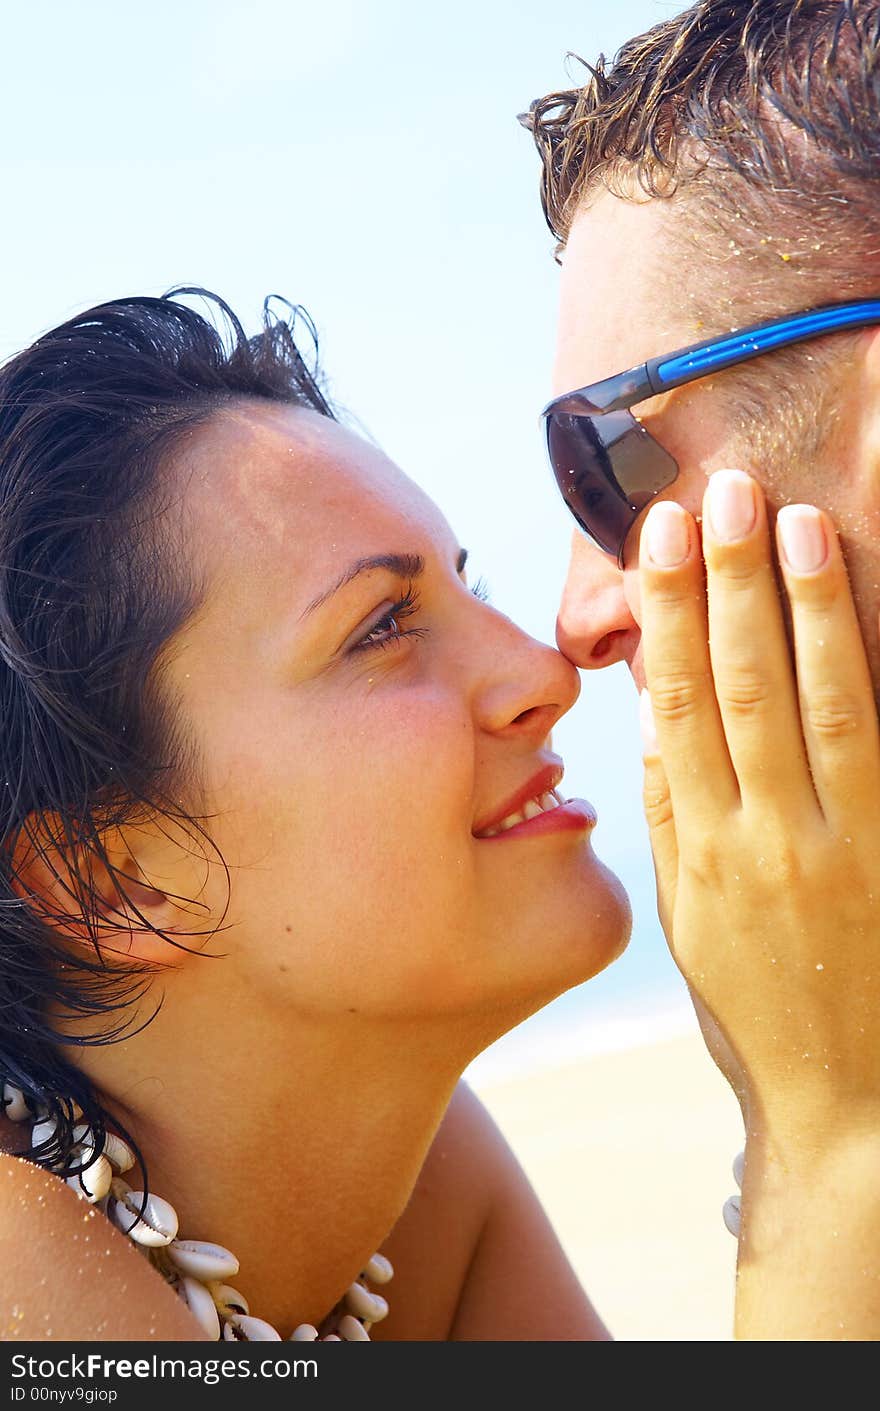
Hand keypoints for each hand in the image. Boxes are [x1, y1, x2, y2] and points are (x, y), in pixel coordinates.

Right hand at [638, 470, 879, 1141]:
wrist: (847, 1107)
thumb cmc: (756, 1008)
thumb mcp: (686, 920)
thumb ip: (671, 812)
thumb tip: (656, 715)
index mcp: (704, 849)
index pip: (677, 703)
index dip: (668, 615)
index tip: (658, 541)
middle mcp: (769, 837)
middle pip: (743, 686)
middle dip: (729, 582)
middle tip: (722, 492)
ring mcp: (844, 846)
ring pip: (821, 703)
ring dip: (807, 606)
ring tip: (798, 521)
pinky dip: (874, 672)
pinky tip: (869, 608)